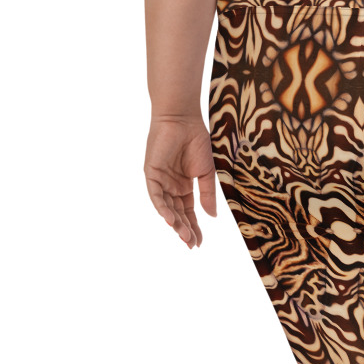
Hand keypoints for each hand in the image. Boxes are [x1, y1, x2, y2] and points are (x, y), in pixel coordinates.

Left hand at [144, 114, 216, 247]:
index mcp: (184, 187)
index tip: (199, 243)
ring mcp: (160, 180)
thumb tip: (211, 217)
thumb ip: (208, 195)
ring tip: (183, 236)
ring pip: (165, 207)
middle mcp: (171, 186)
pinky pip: (155, 195)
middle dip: (184, 229)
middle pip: (177, 213)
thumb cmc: (197, 141)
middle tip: (191, 244)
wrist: (184, 119)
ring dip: (174, 222)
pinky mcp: (151, 173)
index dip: (194, 228)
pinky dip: (162, 207)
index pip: (188, 212)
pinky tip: (170, 219)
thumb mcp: (207, 173)